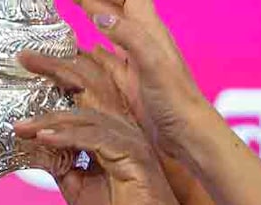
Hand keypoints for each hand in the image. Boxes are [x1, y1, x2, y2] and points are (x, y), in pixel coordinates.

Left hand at [14, 109, 190, 204]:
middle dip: (45, 115)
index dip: (47, 119)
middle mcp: (123, 139)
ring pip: (86, 121)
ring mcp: (131, 144)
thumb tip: (40, 155)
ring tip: (24, 129)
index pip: (78, 120)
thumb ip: (65, 172)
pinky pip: (97, 138)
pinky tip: (45, 139)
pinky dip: (69, 136)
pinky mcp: (135, 156)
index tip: (18, 128)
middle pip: (79, 113)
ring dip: (51, 123)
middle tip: (16, 125)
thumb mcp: (81, 196)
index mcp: (112, 146)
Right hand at [71, 0, 216, 159]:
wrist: (187, 135)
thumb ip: (128, 36)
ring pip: (111, 31)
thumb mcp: (153, 63)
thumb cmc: (176, 100)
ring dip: (94, 17)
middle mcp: (141, 42)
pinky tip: (86, 48)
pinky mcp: (129, 84)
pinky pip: (108, 60)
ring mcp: (135, 63)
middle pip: (115, 8)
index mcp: (148, 30)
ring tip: (73, 7)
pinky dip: (94, 50)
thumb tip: (99, 16)